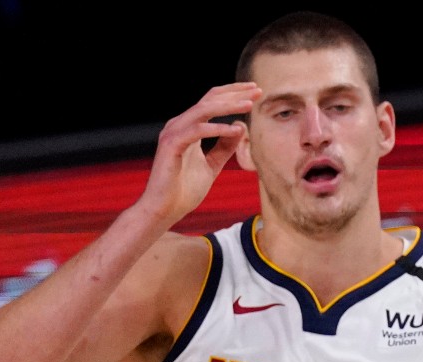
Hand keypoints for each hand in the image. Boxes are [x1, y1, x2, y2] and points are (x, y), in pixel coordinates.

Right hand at [139, 82, 261, 223]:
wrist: (164, 209)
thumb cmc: (184, 190)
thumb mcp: (212, 165)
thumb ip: (225, 147)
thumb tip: (240, 128)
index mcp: (188, 127)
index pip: (211, 101)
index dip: (233, 94)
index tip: (255, 91)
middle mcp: (179, 125)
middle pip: (209, 100)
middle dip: (235, 93)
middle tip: (257, 90)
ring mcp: (173, 133)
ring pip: (203, 110)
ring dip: (228, 106)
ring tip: (249, 105)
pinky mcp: (171, 145)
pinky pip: (197, 131)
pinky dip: (218, 129)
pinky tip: (235, 131)